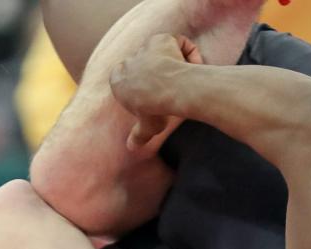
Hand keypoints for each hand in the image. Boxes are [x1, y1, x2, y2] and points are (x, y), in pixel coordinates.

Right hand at [110, 34, 203, 150]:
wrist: (169, 92)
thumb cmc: (156, 111)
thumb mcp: (147, 127)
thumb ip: (138, 136)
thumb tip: (131, 148)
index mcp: (117, 80)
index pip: (128, 80)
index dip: (145, 88)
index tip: (158, 98)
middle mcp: (128, 61)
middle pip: (144, 65)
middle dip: (158, 74)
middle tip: (174, 87)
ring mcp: (144, 48)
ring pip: (162, 52)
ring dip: (174, 62)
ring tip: (185, 78)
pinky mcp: (161, 39)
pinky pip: (177, 42)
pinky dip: (188, 51)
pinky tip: (193, 65)